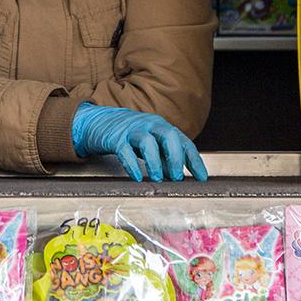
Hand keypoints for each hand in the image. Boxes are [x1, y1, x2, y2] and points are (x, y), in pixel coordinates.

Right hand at [70, 103, 207, 182]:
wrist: (99, 121)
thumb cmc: (129, 135)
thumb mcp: (150, 144)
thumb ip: (164, 157)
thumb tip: (178, 176)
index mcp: (162, 126)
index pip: (183, 141)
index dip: (194, 160)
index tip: (202, 178)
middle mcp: (150, 125)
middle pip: (169, 135)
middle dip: (176, 157)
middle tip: (178, 178)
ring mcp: (132, 130)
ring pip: (147, 141)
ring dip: (155, 162)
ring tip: (158, 179)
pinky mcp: (115, 138)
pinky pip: (125, 150)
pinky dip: (132, 165)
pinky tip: (137, 177)